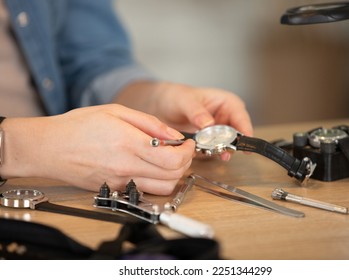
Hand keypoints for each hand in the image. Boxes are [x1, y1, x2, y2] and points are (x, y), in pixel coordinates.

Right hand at [0, 104, 194, 194]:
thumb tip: (174, 136)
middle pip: (173, 177)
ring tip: (168, 158)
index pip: (173, 160)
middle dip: (185, 163)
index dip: (188, 153)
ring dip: (174, 175)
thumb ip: (150, 124)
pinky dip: (157, 181)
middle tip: (181, 150)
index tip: (188, 144)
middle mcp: (126, 168)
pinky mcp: (115, 190)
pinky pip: (145, 190)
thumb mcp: (117, 112)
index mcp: (129, 144)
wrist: (49, 147)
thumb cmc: (78, 126)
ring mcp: (120, 182)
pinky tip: (151, 166)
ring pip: (163, 188)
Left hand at [115, 81, 253, 159]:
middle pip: (236, 134)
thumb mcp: (185, 101)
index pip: (241, 117)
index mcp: (227, 103)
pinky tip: (202, 154)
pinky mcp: (208, 144)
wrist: (161, 106)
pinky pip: (213, 152)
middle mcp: (226, 119)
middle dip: (232, 143)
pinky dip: (209, 154)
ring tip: (217, 154)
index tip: (243, 143)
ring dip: (221, 151)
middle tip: (226, 151)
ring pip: (226, 145)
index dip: (244, 130)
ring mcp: (218, 133)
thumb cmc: (176, 97)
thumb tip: (209, 124)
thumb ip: (196, 112)